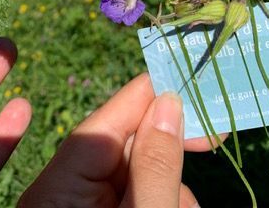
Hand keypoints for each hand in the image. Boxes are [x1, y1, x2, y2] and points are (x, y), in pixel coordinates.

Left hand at [18, 73, 219, 207]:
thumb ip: (155, 168)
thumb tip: (170, 101)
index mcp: (56, 190)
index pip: (102, 124)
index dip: (144, 95)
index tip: (184, 74)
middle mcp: (68, 194)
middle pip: (126, 148)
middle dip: (167, 150)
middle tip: (212, 135)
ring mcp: (87, 206)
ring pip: (140, 173)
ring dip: (172, 185)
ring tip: (185, 207)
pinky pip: (141, 194)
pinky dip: (165, 199)